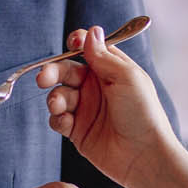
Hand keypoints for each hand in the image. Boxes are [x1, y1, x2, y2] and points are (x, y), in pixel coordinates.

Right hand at [34, 25, 181, 187]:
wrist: (144, 156)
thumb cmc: (143, 114)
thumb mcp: (127, 77)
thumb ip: (104, 56)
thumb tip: (90, 31)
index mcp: (110, 70)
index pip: (87, 49)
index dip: (76, 44)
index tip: (72, 43)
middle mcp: (95, 87)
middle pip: (65, 71)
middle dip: (52, 72)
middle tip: (43, 78)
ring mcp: (85, 109)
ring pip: (58, 95)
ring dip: (55, 98)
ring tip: (59, 106)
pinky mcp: (77, 130)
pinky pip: (57, 119)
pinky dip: (57, 119)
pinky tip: (66, 123)